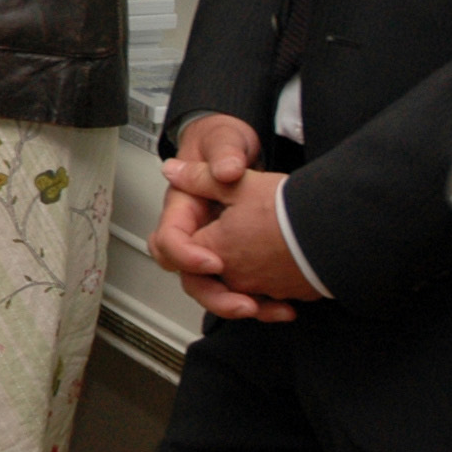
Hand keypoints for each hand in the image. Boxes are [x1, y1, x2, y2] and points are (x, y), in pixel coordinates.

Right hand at [149, 114, 301, 321]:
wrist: (236, 151)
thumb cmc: (222, 146)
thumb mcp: (223, 142)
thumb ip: (224, 154)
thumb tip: (224, 170)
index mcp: (182, 208)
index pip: (169, 240)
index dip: (187, 255)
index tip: (215, 262)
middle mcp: (194, 234)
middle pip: (188, 275)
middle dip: (214, 295)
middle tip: (243, 303)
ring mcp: (213, 248)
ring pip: (214, 288)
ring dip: (238, 304)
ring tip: (269, 310)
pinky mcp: (235, 259)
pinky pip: (239, 288)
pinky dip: (260, 302)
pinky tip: (283, 306)